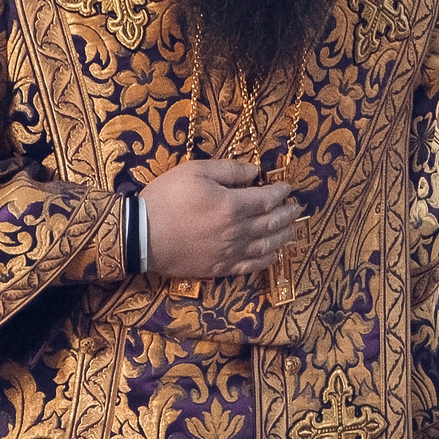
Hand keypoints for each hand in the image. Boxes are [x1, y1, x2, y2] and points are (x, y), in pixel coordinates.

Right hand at [139, 159, 299, 278]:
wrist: (142, 235)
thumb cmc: (166, 198)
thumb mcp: (195, 171)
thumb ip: (228, 170)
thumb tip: (255, 171)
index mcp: (232, 205)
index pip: (266, 199)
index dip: (281, 193)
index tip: (288, 187)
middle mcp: (236, 231)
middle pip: (271, 223)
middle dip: (288, 214)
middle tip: (297, 208)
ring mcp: (229, 252)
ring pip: (266, 246)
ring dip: (284, 237)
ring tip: (293, 230)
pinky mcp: (219, 268)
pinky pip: (251, 266)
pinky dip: (267, 260)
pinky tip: (275, 255)